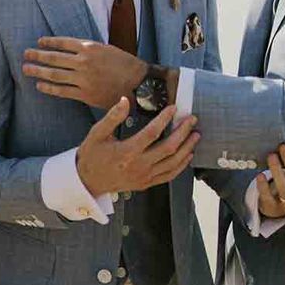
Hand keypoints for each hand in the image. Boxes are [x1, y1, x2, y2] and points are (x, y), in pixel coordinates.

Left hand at [23, 37, 147, 108]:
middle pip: (55, 58)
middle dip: (38, 56)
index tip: (39, 42)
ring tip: (26, 69)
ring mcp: (84, 79)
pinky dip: (50, 88)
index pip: (63, 42)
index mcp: (90, 47)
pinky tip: (40, 85)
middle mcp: (84, 61)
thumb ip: (88, 49)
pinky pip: (63, 91)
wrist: (140, 84)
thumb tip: (70, 49)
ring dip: (39, 71)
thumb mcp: (106, 49)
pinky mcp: (86, 94)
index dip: (49, 42)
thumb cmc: (125, 64)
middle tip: (26, 54)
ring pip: (55, 74)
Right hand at [77, 98, 199, 196]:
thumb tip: (125, 100)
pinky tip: (188, 154)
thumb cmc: (92, 154)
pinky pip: (169, 175)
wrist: (88, 181)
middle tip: (191, 119)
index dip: (164, 119)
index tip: (174, 108)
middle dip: (183, 132)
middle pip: (168, 148)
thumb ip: (112, 117)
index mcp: (127, 151)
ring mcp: (145, 176)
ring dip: (187, 148)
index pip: (152, 133)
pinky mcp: (147, 183)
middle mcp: (139, 165)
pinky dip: (181, 165)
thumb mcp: (97, 133)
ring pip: (173, 163)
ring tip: (195, 134)